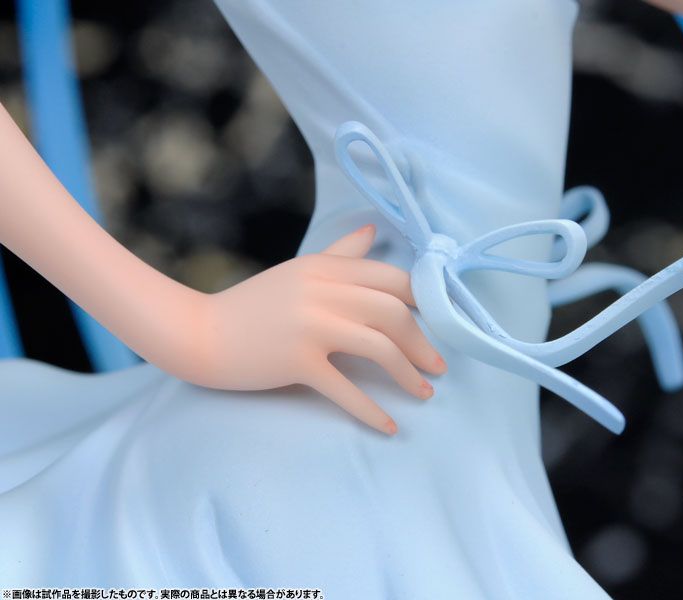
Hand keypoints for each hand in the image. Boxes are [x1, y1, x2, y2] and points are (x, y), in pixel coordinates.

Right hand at [194, 224, 447, 435]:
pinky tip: (389, 426)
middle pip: (393, 313)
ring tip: (424, 392)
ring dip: (409, 373)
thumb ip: (339, 253)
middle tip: (438, 366)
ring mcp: (310, 326)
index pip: (392, 278)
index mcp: (326, 268)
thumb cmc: (253, 304)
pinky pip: (345, 389)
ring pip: (378, 346)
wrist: (199, 332)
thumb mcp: (299, 271)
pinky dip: (370, 411)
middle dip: (424, 342)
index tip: (439, 324)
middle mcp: (323, 291)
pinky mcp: (296, 361)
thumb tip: (373, 232)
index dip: (424, 302)